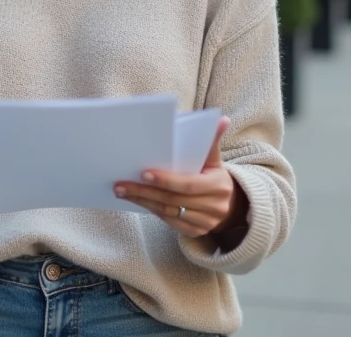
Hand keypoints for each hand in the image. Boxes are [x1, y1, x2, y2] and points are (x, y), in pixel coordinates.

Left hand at [113, 117, 248, 239]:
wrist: (228, 205)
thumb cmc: (213, 176)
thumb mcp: (214, 160)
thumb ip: (212, 141)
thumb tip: (221, 119)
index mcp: (218, 186)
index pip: (188, 185)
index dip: (165, 180)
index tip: (143, 173)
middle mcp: (214, 207)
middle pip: (173, 200)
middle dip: (145, 192)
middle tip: (121, 184)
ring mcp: (205, 222)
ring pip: (168, 212)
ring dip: (143, 201)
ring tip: (122, 191)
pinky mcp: (196, 232)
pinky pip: (169, 221)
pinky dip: (151, 210)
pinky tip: (136, 200)